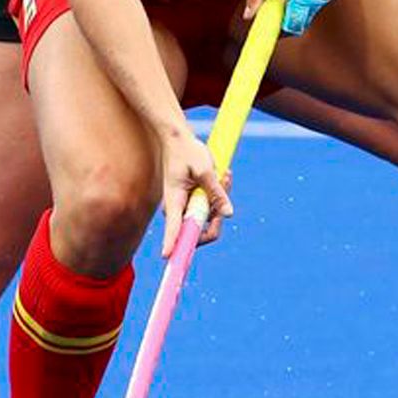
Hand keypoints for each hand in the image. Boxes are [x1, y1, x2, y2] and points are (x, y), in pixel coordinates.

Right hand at [158, 128, 230, 258]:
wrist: (178, 139)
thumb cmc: (188, 151)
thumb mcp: (205, 170)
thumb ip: (216, 193)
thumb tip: (228, 214)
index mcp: (175, 201)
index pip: (173, 228)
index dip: (172, 244)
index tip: (169, 258)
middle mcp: (177, 209)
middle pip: (199, 231)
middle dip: (218, 216)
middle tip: (224, 183)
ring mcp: (184, 208)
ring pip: (207, 219)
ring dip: (220, 201)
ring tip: (224, 175)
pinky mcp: (191, 204)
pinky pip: (208, 209)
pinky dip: (218, 196)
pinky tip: (222, 176)